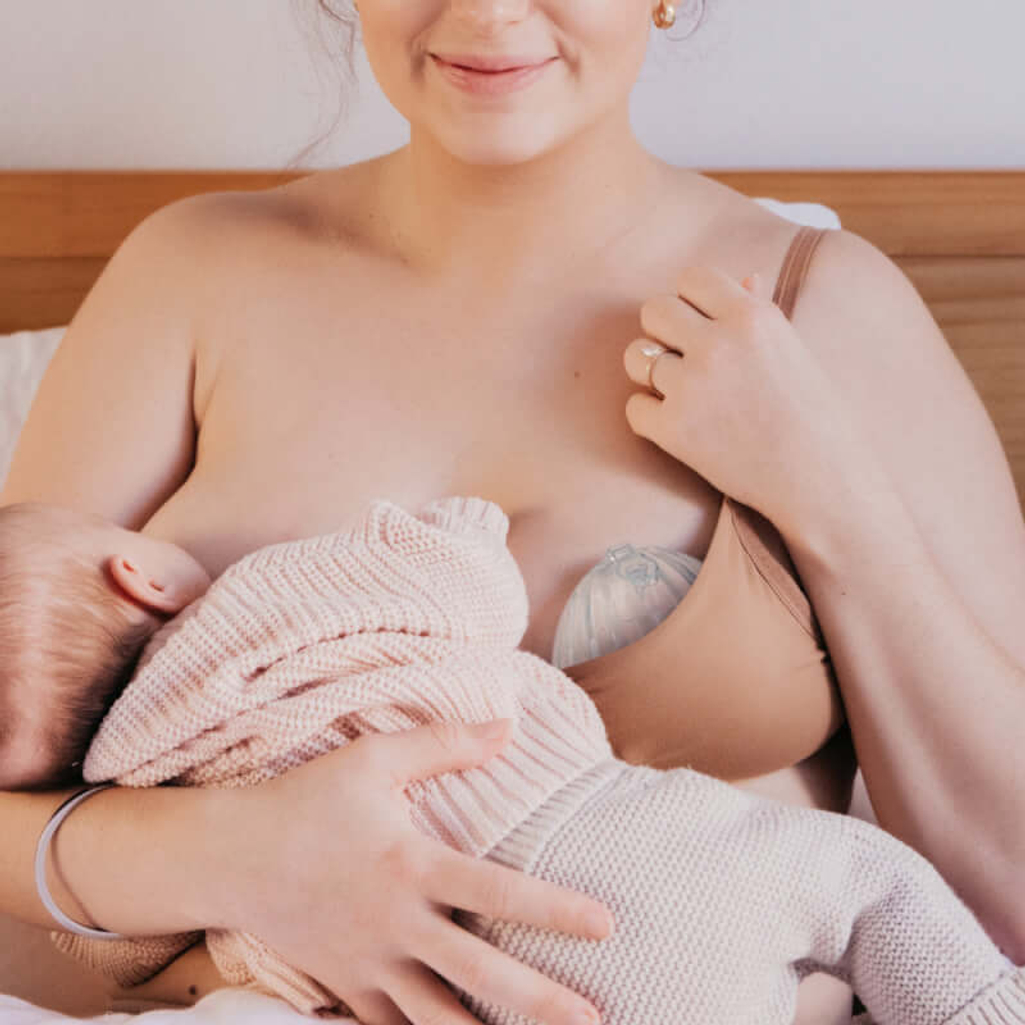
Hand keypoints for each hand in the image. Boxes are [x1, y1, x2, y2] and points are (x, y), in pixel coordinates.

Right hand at [218, 721, 613, 1024]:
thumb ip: (445, 744)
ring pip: (438, 1021)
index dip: (555, 910)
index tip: (606, 925)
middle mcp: (398, 925)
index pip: (498, 892)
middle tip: (595, 1021)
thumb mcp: (375, 759)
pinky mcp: (347, 987)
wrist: (232, 855)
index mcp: (412, 866)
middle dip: (541, 1004)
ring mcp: (370, 966)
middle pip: (480, 976)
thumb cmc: (307, 800)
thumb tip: (508, 729)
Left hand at [623, 266, 877, 535]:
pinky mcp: (672, 430)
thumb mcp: (794, 351)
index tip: (703, 327)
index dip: (691, 302)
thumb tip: (745, 278)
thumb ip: (760, 311)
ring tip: (686, 394)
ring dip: (653, 375)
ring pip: (636, 359)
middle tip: (685, 359)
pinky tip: (682, 427)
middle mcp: (717, 345)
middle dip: (663, 332)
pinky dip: (651, 418)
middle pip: (653, 310)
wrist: (820, 480)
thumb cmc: (814, 415)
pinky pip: (634, 408)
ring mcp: (691, 387)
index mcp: (751, 316)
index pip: (691, 278)